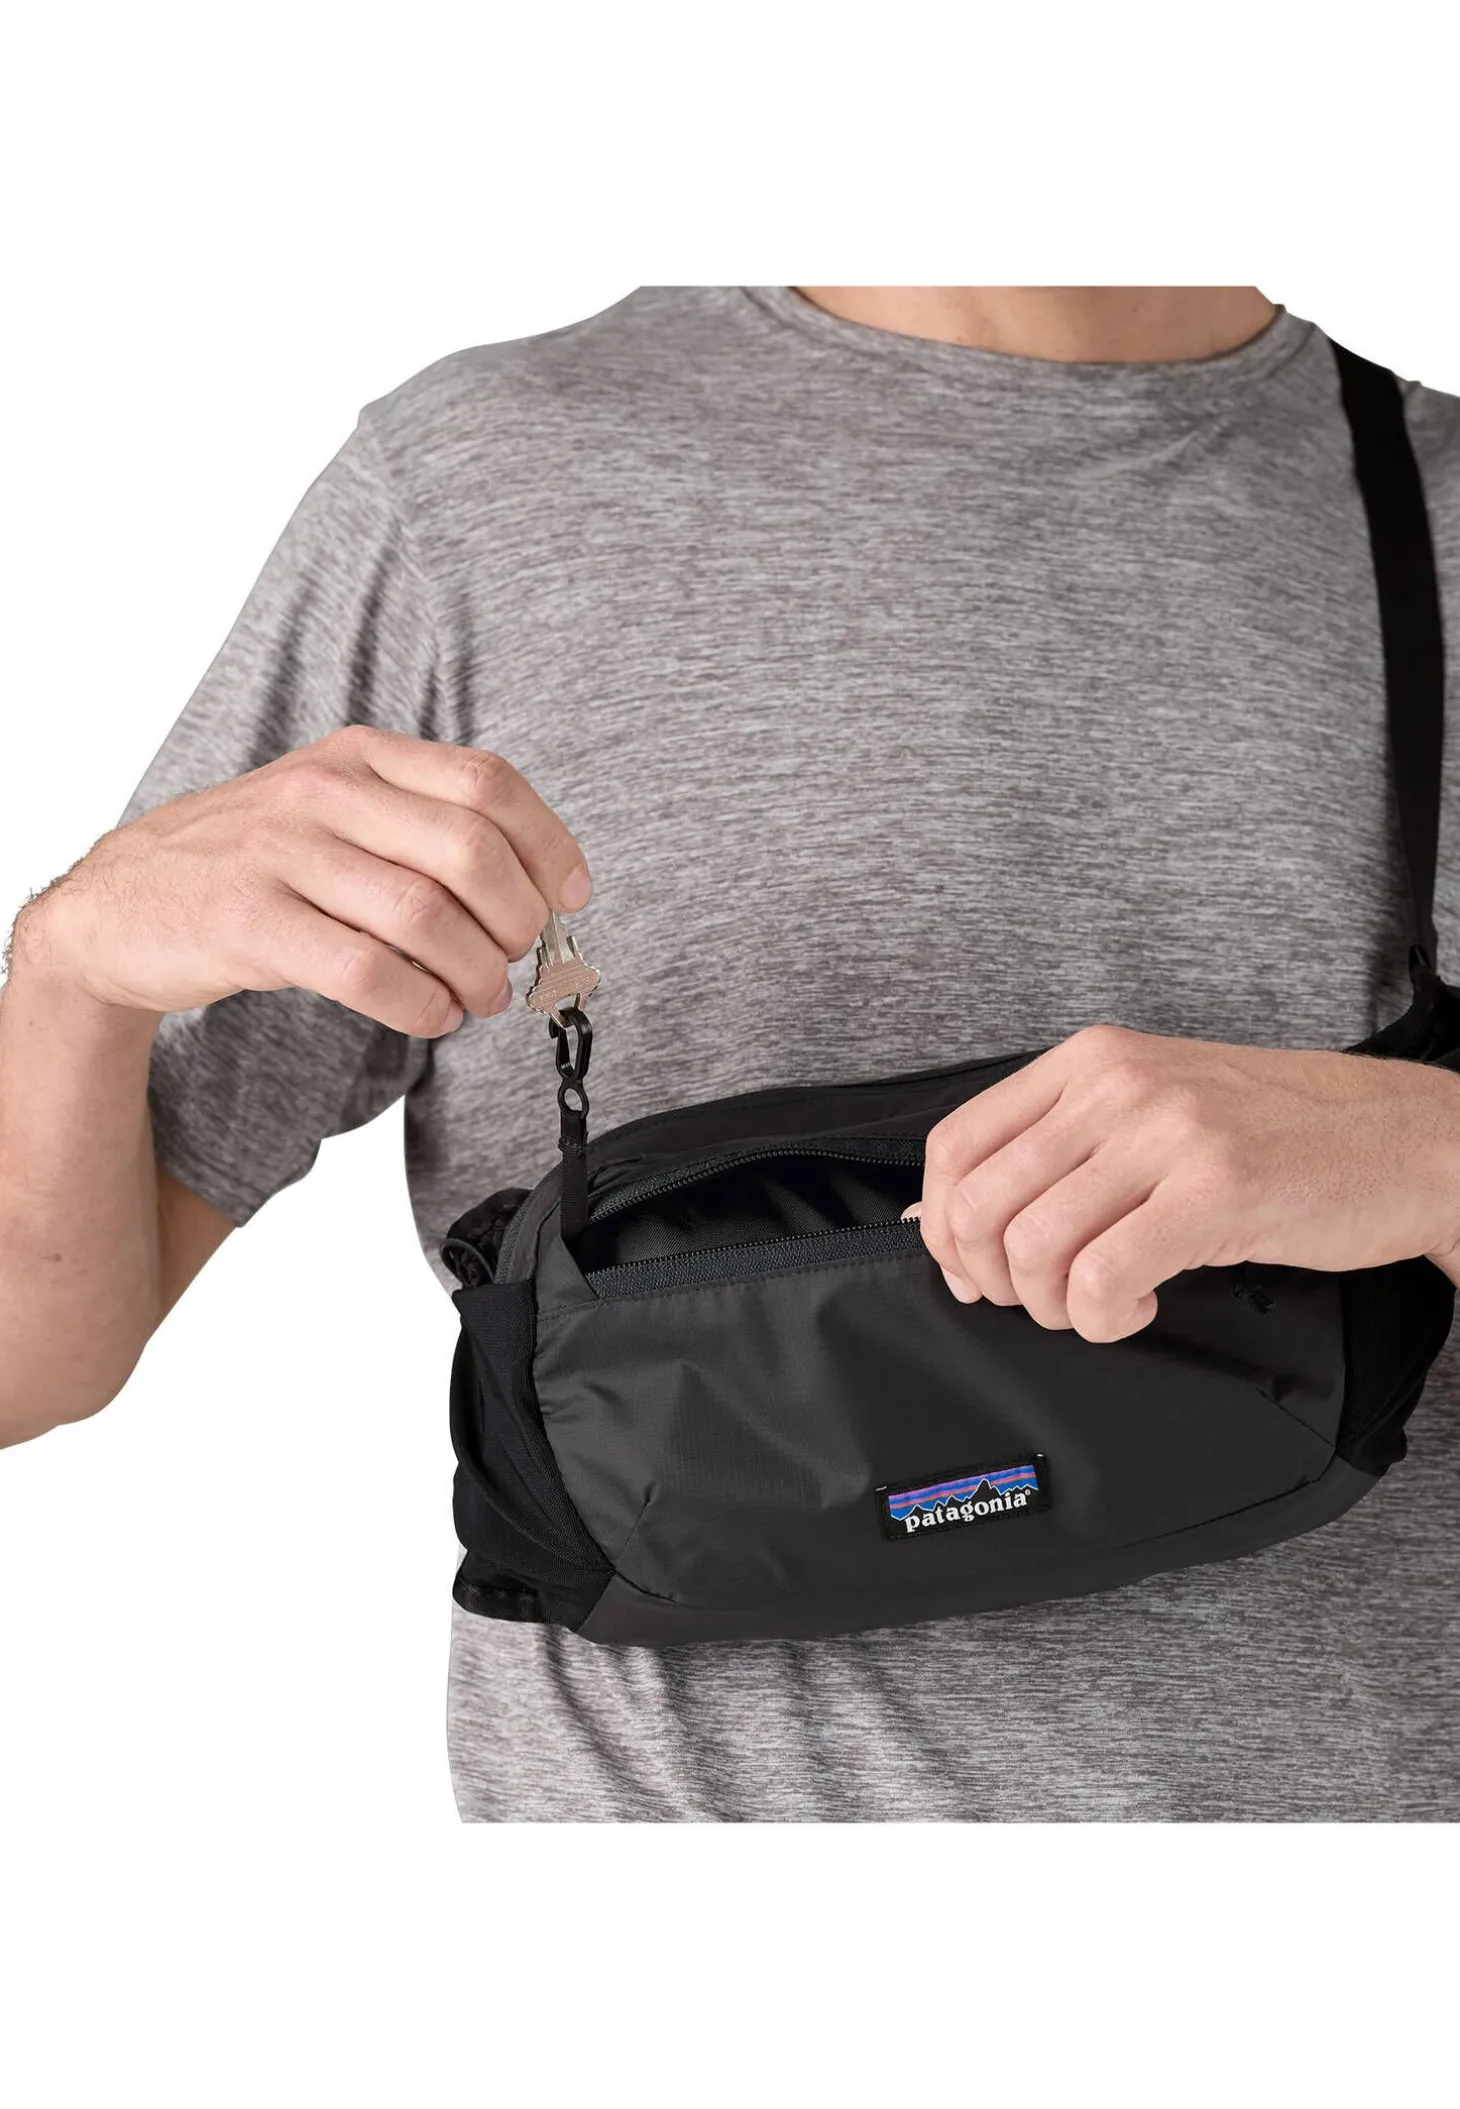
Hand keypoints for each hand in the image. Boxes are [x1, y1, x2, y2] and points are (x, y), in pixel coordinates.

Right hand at [15, 728, 590, 1035]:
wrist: (118, 907)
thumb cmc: (250, 867)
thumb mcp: (333, 816)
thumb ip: (420, 834)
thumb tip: (534, 895)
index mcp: (359, 756)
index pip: (488, 783)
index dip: (548, 846)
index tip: (570, 898)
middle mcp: (324, 790)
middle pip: (471, 848)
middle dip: (518, 918)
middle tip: (517, 958)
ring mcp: (281, 852)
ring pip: (426, 914)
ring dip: (476, 972)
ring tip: (479, 997)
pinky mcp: (249, 922)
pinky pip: (368, 969)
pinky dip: (421, 1004)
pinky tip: (430, 1015)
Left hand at [913, 1025, 1459, 1343]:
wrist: (1401, 1138)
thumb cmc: (1270, 1136)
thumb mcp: (1149, 1112)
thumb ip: (1055, 1150)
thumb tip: (942, 1220)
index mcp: (1089, 1061)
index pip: (955, 1145)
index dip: (942, 1226)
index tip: (971, 1272)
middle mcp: (1116, 1085)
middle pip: (981, 1206)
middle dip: (997, 1280)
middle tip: (1046, 1300)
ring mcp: (1166, 1134)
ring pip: (1034, 1249)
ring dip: (1056, 1308)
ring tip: (1102, 1305)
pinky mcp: (1214, 1192)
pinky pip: (1103, 1281)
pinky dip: (1106, 1319)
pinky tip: (1143, 1307)